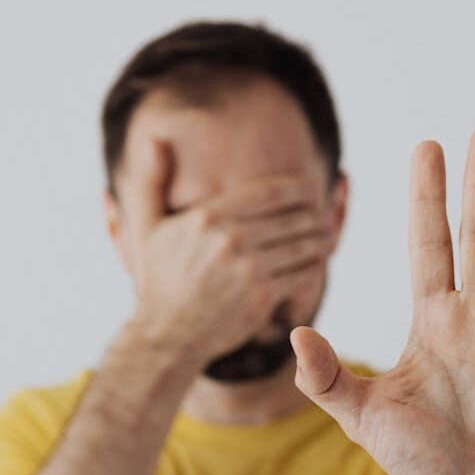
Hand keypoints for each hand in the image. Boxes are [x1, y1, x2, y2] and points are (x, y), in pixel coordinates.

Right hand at [123, 138, 335, 363]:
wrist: (166, 334)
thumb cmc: (160, 280)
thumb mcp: (148, 226)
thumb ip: (151, 181)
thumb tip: (152, 139)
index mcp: (209, 215)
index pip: (272, 190)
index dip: (300, 188)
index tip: (311, 190)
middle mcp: (230, 238)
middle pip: (295, 215)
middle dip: (315, 214)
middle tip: (322, 216)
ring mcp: (248, 268)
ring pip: (305, 243)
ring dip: (321, 239)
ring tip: (325, 237)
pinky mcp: (262, 296)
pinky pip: (304, 273)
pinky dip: (315, 267)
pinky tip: (315, 265)